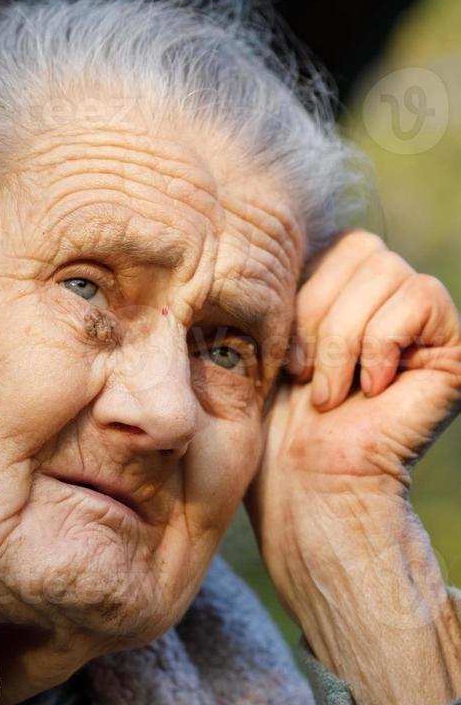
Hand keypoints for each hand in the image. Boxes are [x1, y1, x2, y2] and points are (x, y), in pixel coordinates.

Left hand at [245, 229, 460, 704]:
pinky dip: (380, 344)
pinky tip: (369, 390)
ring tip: (332, 393)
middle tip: (307, 378)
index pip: (329, 241)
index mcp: (340, 292)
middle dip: (319, 318)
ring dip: (342, 340)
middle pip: (358, 248)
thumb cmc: (274, 427)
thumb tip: (263, 217)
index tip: (283, 359)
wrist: (306, 487)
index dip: (298, 296)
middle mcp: (385, 301)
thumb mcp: (264, 339)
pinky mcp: (453, 347)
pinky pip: (419, 299)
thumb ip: (281, 281)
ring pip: (384, 271)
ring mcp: (422, 323)